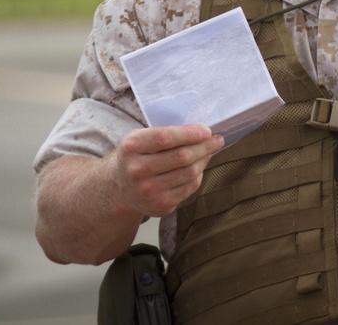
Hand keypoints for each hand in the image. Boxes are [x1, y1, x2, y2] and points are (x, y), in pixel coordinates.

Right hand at [108, 124, 223, 217]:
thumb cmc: (136, 157)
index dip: (190, 134)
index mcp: (132, 147)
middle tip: (218, 140)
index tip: (207, 131)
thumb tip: (202, 133)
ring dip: (204, 160)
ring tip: (209, 151)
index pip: (166, 138)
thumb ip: (165, 133)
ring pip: (189, 173)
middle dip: (204, 146)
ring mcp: (149, 191)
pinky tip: (199, 167)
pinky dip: (199, 175)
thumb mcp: (140, 139)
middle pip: (182, 157)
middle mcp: (138, 170)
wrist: (119, 189)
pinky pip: (189, 187)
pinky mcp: (160, 205)